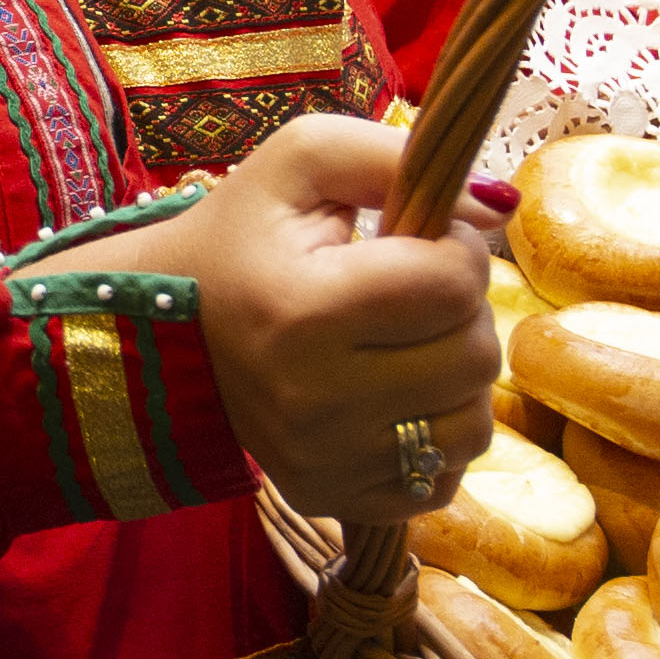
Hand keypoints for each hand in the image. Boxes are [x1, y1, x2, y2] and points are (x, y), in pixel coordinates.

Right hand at [28, 114, 497, 530]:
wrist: (160, 334)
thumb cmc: (242, 238)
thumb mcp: (301, 160)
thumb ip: (397, 157)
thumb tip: (499, 206)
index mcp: (301, 309)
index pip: (453, 282)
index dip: (450, 250)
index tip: (411, 243)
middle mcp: (312, 400)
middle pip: (475, 356)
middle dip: (459, 313)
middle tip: (409, 296)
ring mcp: (323, 462)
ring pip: (473, 426)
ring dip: (457, 378)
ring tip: (406, 348)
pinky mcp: (333, 501)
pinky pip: (442, 481)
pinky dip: (434, 439)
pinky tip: (394, 402)